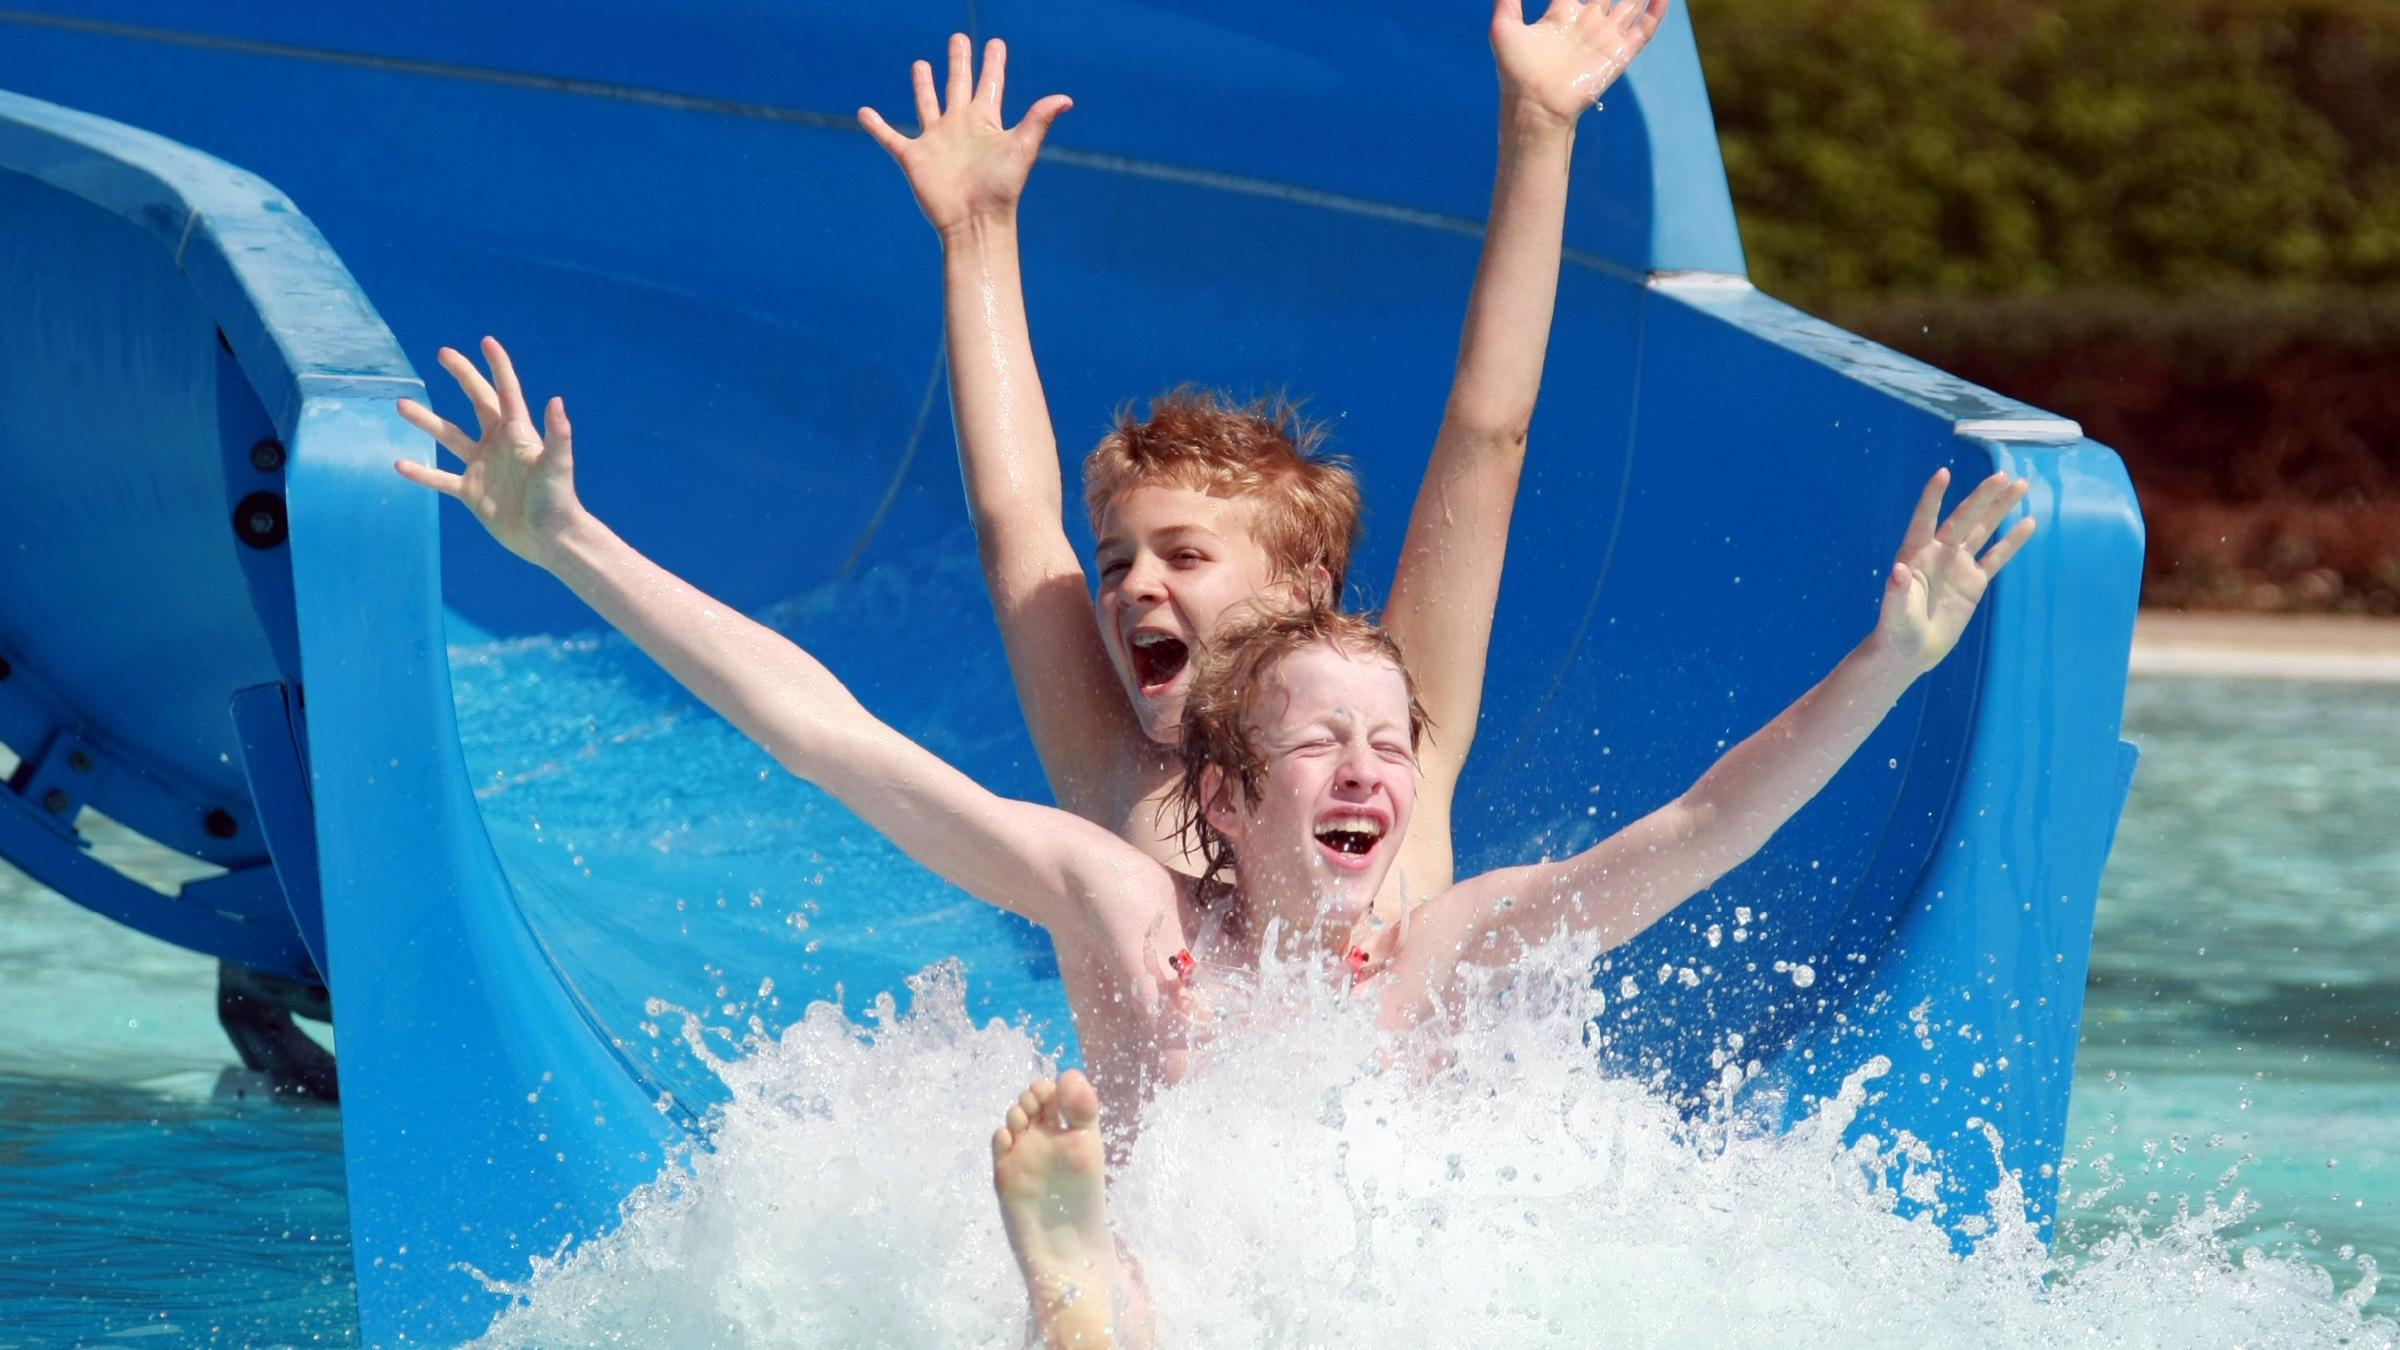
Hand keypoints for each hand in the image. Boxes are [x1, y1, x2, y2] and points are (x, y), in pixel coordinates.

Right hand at [392, 337, 586, 566]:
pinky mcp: (470, 491)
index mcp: (519, 433)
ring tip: (401, 405)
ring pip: (449, 437)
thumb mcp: (557, 464)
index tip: (487, 341)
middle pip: (477, 401)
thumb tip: (556, 400)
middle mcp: (498, 444)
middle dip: (462, 376)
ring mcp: (482, 466)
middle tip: (443, 353)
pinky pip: (440, 478)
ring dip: (426, 421)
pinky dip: (422, 473)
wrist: (550, 538)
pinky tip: (399, 464)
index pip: (507, 391)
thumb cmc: (558, 500)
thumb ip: (557, 434)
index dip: (498, 367)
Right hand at [857, 34, 1071, 237]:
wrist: (975, 222)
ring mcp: (936, 142)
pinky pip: (890, 138)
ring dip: (924, 85)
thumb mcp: (1022, 148)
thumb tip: (1066, 98)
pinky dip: (876, 126)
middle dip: (959, 62)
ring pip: (927, 104)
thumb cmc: (1001, 188)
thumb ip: (1038, 120)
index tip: (996, 43)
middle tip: (959, 38)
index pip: (990, 84)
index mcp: (985, 122)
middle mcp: (960, 127)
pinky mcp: (914, 158)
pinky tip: (864, 112)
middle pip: (958, 85)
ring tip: (920, 64)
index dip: (993, 63)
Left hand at [1491, 0, 1669, 128]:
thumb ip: (1507, 0)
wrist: (1536, 105)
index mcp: (1561, 16)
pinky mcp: (1620, 52)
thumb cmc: (1516, 71)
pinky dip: (1656, 11)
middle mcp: (1586, 23)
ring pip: (1630, 3)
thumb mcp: (1504, 28)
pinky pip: (1645, 28)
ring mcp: (1605, 37)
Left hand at [1877, 468, 2037, 673]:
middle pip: (1963, 518)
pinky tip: (2029, 522)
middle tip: (2003, 475)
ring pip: (1983, 530)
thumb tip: (1897, 571)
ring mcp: (1958, 565)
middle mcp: (1938, 553)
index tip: (1943, 473)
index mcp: (1915, 554)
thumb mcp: (1895, 614)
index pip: (1925, 520)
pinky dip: (2013, 541)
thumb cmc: (1895, 631)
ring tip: (2020, 485)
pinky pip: (1996, 557)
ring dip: (2000, 509)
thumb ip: (1897, 592)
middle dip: (1982, 497)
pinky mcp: (1974, 582)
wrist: (1909, 651)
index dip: (1933, 498)